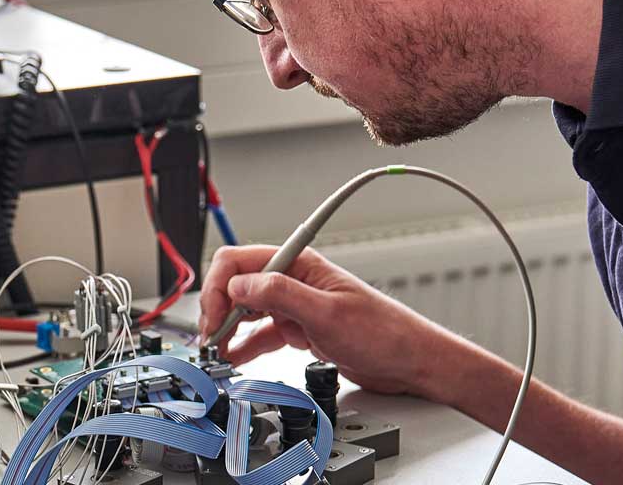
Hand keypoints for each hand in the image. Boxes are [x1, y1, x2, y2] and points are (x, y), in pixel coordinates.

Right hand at [197, 245, 490, 401]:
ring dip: (227, 330)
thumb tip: (239, 286)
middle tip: (211, 341)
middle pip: (236, 285)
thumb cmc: (384, 333)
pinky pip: (261, 334)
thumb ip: (280, 295)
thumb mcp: (327, 314)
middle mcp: (293, 281)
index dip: (219, 287)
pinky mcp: (299, 330)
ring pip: (245, 311)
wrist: (410, 362)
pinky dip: (244, 346)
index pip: (239, 261)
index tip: (215, 317)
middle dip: (217, 310)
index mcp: (299, 264)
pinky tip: (235, 358)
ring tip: (217, 354)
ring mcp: (295, 306)